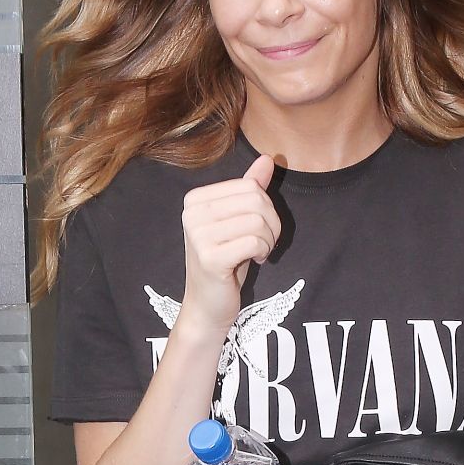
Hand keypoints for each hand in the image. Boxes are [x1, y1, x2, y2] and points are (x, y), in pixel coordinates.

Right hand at [181, 154, 279, 334]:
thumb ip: (250, 190)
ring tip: (259, 252)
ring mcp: (198, 236)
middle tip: (265, 242)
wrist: (207, 305)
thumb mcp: (238, 221)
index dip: (266, 207)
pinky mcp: (209, 258)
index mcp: (196, 199)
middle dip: (271, 223)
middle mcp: (192, 213)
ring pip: (257, 221)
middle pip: (256, 200)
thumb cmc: (225, 262)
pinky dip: (262, 251)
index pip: (249, 186)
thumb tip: (268, 159)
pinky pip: (253, 241)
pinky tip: (255, 261)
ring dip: (268, 240)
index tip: (260, 229)